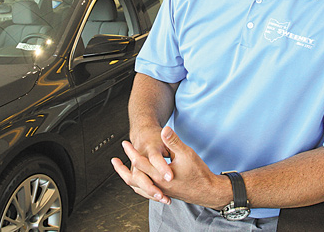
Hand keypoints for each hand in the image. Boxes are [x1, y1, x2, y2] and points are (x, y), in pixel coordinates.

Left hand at [113, 126, 229, 208]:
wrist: (209, 191)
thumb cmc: (199, 173)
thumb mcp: (187, 153)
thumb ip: (173, 141)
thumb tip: (165, 129)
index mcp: (161, 176)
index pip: (140, 162)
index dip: (131, 152)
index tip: (124, 144)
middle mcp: (158, 185)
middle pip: (134, 178)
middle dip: (123, 168)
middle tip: (114, 160)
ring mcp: (161, 191)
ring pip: (138, 187)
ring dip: (127, 178)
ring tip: (120, 171)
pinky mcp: (165, 193)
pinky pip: (146, 192)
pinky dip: (138, 186)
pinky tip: (137, 181)